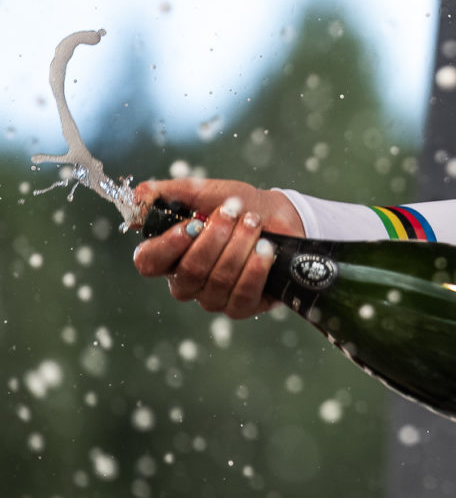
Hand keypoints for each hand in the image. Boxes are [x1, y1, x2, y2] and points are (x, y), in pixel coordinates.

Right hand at [131, 178, 304, 318]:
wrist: (277, 214)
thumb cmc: (236, 205)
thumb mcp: (202, 191)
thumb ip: (167, 193)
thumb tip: (136, 197)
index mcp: (169, 255)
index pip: (148, 262)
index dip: (166, 247)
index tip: (190, 226)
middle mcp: (186, 281)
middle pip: (190, 271)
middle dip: (216, 237)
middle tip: (234, 213)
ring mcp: (212, 297)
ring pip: (218, 280)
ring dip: (239, 246)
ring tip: (254, 222)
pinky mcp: (240, 306)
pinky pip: (242, 295)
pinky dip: (255, 269)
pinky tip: (265, 249)